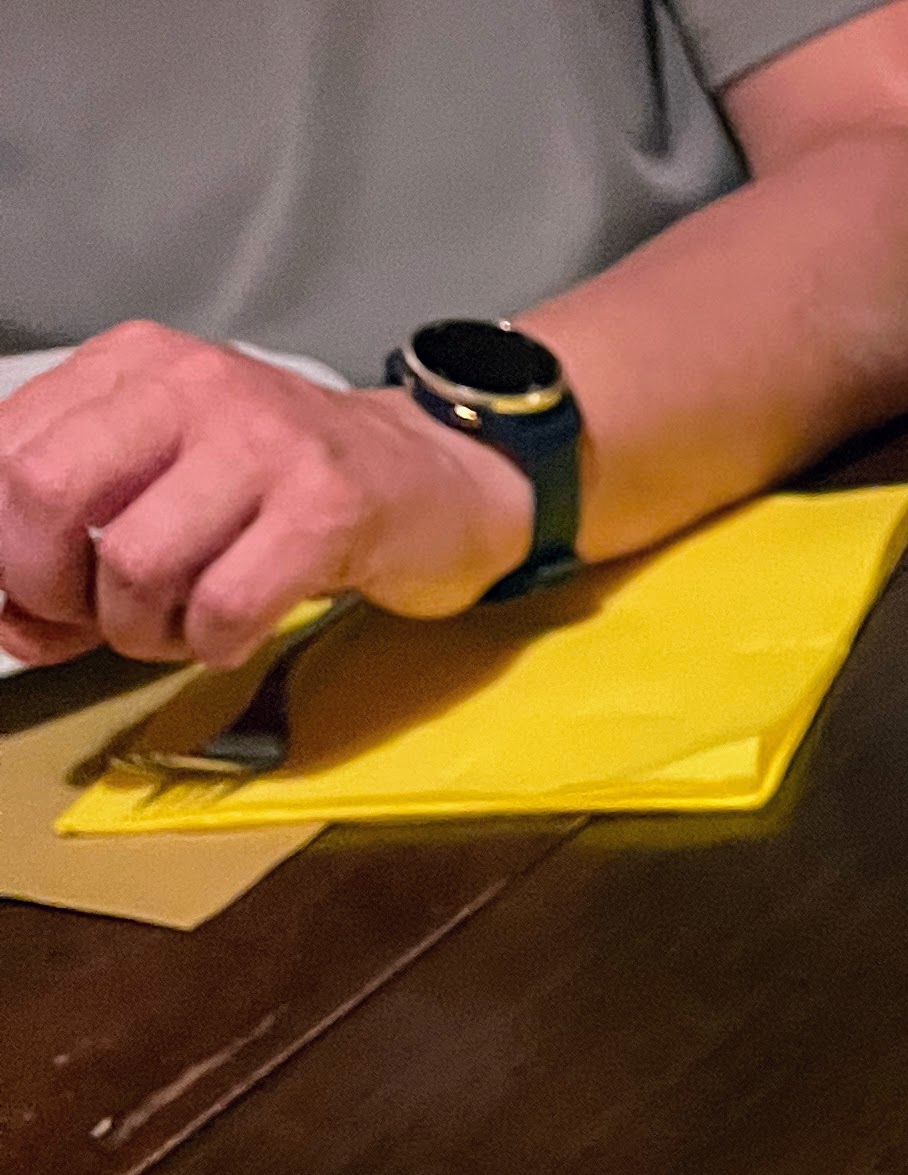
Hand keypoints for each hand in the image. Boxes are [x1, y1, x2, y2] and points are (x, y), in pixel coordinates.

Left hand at [0, 323, 534, 669]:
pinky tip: (234, 634)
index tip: (40, 596)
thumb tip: (9, 623)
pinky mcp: (325, 507)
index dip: (2, 547)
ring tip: (180, 630)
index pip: (4, 449)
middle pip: (40, 491)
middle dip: (49, 586)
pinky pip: (224, 606)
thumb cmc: (288, 492)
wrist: (432, 479)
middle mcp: (185, 383)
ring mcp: (259, 440)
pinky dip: (214, 645)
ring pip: (133, 562)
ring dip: (143, 632)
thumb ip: (80, 548)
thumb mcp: (170, 488)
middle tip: (97, 619)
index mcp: (131, 364)